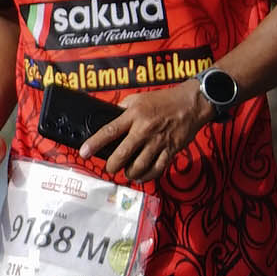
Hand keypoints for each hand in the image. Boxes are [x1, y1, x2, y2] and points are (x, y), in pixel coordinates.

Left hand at [84, 81, 210, 185]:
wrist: (192, 103)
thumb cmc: (165, 100)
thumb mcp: (139, 98)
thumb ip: (124, 109)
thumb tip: (111, 118)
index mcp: (134, 115)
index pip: (109, 131)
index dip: (94, 143)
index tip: (84, 152)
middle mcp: (144, 129)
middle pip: (123, 154)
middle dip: (112, 165)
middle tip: (110, 167)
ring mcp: (158, 142)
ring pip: (139, 165)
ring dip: (129, 173)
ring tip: (126, 172)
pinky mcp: (170, 150)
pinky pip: (157, 169)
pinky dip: (147, 176)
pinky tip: (141, 177)